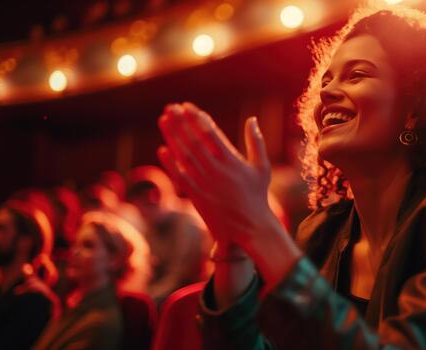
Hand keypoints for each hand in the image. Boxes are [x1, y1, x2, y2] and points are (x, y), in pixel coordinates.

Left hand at [158, 102, 302, 288]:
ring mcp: (204, 183)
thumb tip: (252, 119)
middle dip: (181, 122)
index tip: (187, 106)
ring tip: (164, 119)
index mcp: (232, 161)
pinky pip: (180, 177)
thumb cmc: (258, 195)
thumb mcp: (262, 167)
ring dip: (172, 136)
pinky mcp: (197, 196)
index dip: (197, 118)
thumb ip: (256, 142)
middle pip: (193, 140)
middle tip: (171, 107)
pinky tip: (163, 149)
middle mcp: (216, 170)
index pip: (210, 133)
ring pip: (184, 155)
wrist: (250, 227)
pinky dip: (170, 163)